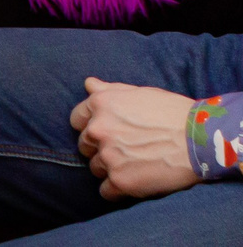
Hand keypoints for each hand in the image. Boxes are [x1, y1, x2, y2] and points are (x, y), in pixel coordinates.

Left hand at [73, 79, 198, 199]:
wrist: (199, 140)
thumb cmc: (173, 113)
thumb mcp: (140, 93)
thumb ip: (110, 90)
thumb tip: (88, 84)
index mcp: (100, 105)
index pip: (77, 119)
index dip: (91, 126)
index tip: (107, 133)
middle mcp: (98, 129)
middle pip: (84, 145)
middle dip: (100, 148)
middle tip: (125, 150)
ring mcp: (108, 156)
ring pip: (95, 167)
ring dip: (109, 168)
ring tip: (135, 165)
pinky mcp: (120, 180)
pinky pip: (105, 191)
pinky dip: (116, 190)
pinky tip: (133, 183)